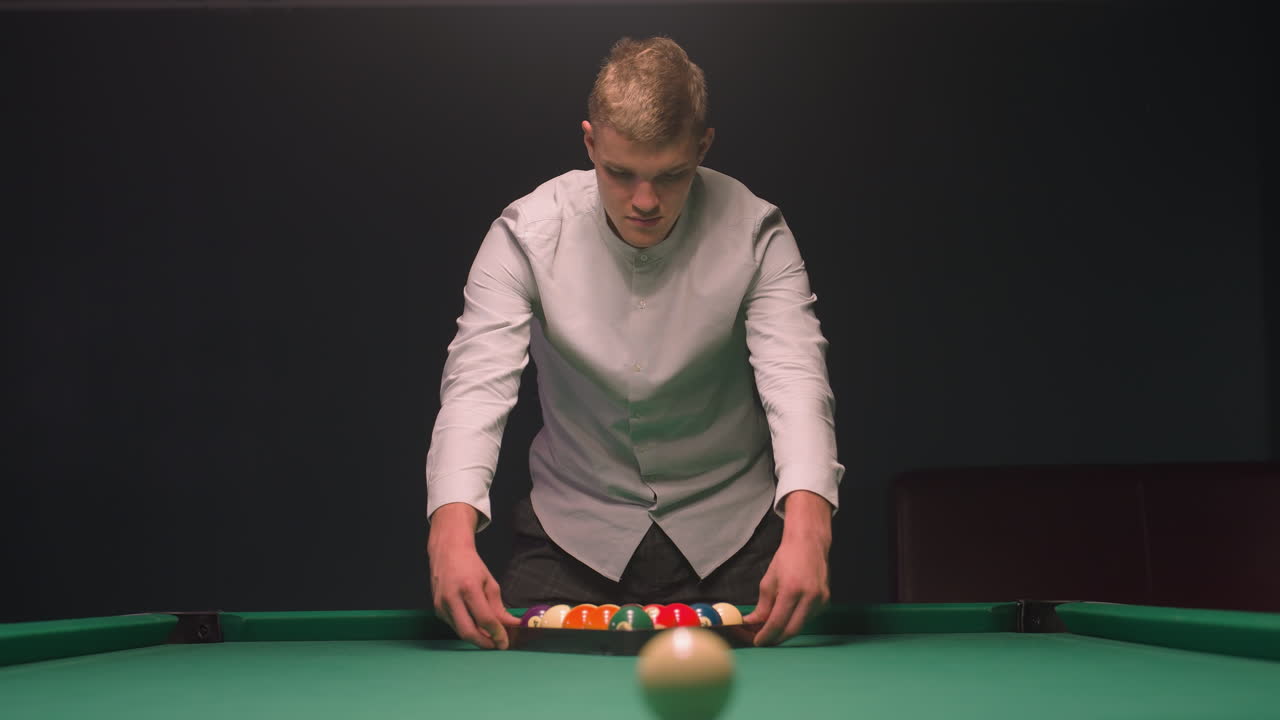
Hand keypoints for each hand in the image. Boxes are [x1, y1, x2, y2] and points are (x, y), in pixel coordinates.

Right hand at [427, 503, 520, 648]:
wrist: (447, 553)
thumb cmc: (470, 566)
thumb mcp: (490, 583)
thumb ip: (499, 607)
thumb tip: (511, 625)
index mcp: (469, 588)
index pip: (485, 619)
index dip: (497, 633)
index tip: (505, 642)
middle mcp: (452, 598)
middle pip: (468, 632)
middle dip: (484, 643)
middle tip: (496, 645)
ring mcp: (441, 605)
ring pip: (460, 632)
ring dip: (476, 638)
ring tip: (489, 636)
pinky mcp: (437, 609)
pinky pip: (454, 625)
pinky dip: (466, 629)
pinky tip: (475, 626)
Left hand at [744, 491, 831, 645]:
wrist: (809, 543)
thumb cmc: (787, 558)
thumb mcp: (769, 581)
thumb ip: (762, 606)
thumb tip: (752, 623)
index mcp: (792, 590)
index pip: (777, 622)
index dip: (766, 635)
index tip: (757, 642)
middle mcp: (810, 596)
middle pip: (792, 630)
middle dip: (776, 638)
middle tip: (764, 640)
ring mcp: (821, 599)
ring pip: (801, 625)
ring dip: (786, 629)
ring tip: (772, 626)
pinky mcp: (826, 600)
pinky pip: (809, 617)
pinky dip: (797, 620)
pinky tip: (789, 613)